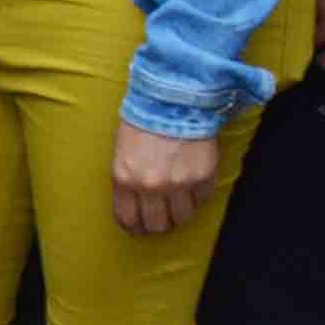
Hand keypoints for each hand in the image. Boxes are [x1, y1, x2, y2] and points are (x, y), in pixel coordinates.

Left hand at [106, 117, 219, 236]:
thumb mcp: (122, 149)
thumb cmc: (143, 118)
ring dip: (178, 216)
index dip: (134, 227)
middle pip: (156, 225)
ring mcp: (179, 184)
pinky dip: (197, 198)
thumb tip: (134, 203)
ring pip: (180, 219)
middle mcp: (151, 186)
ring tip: (177, 207)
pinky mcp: (202, 177)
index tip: (138, 227)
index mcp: (125, 178)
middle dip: (157, 225)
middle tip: (160, 219)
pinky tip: (192, 188)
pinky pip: (201, 201)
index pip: (127, 219)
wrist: (173, 96)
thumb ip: (127, 178)